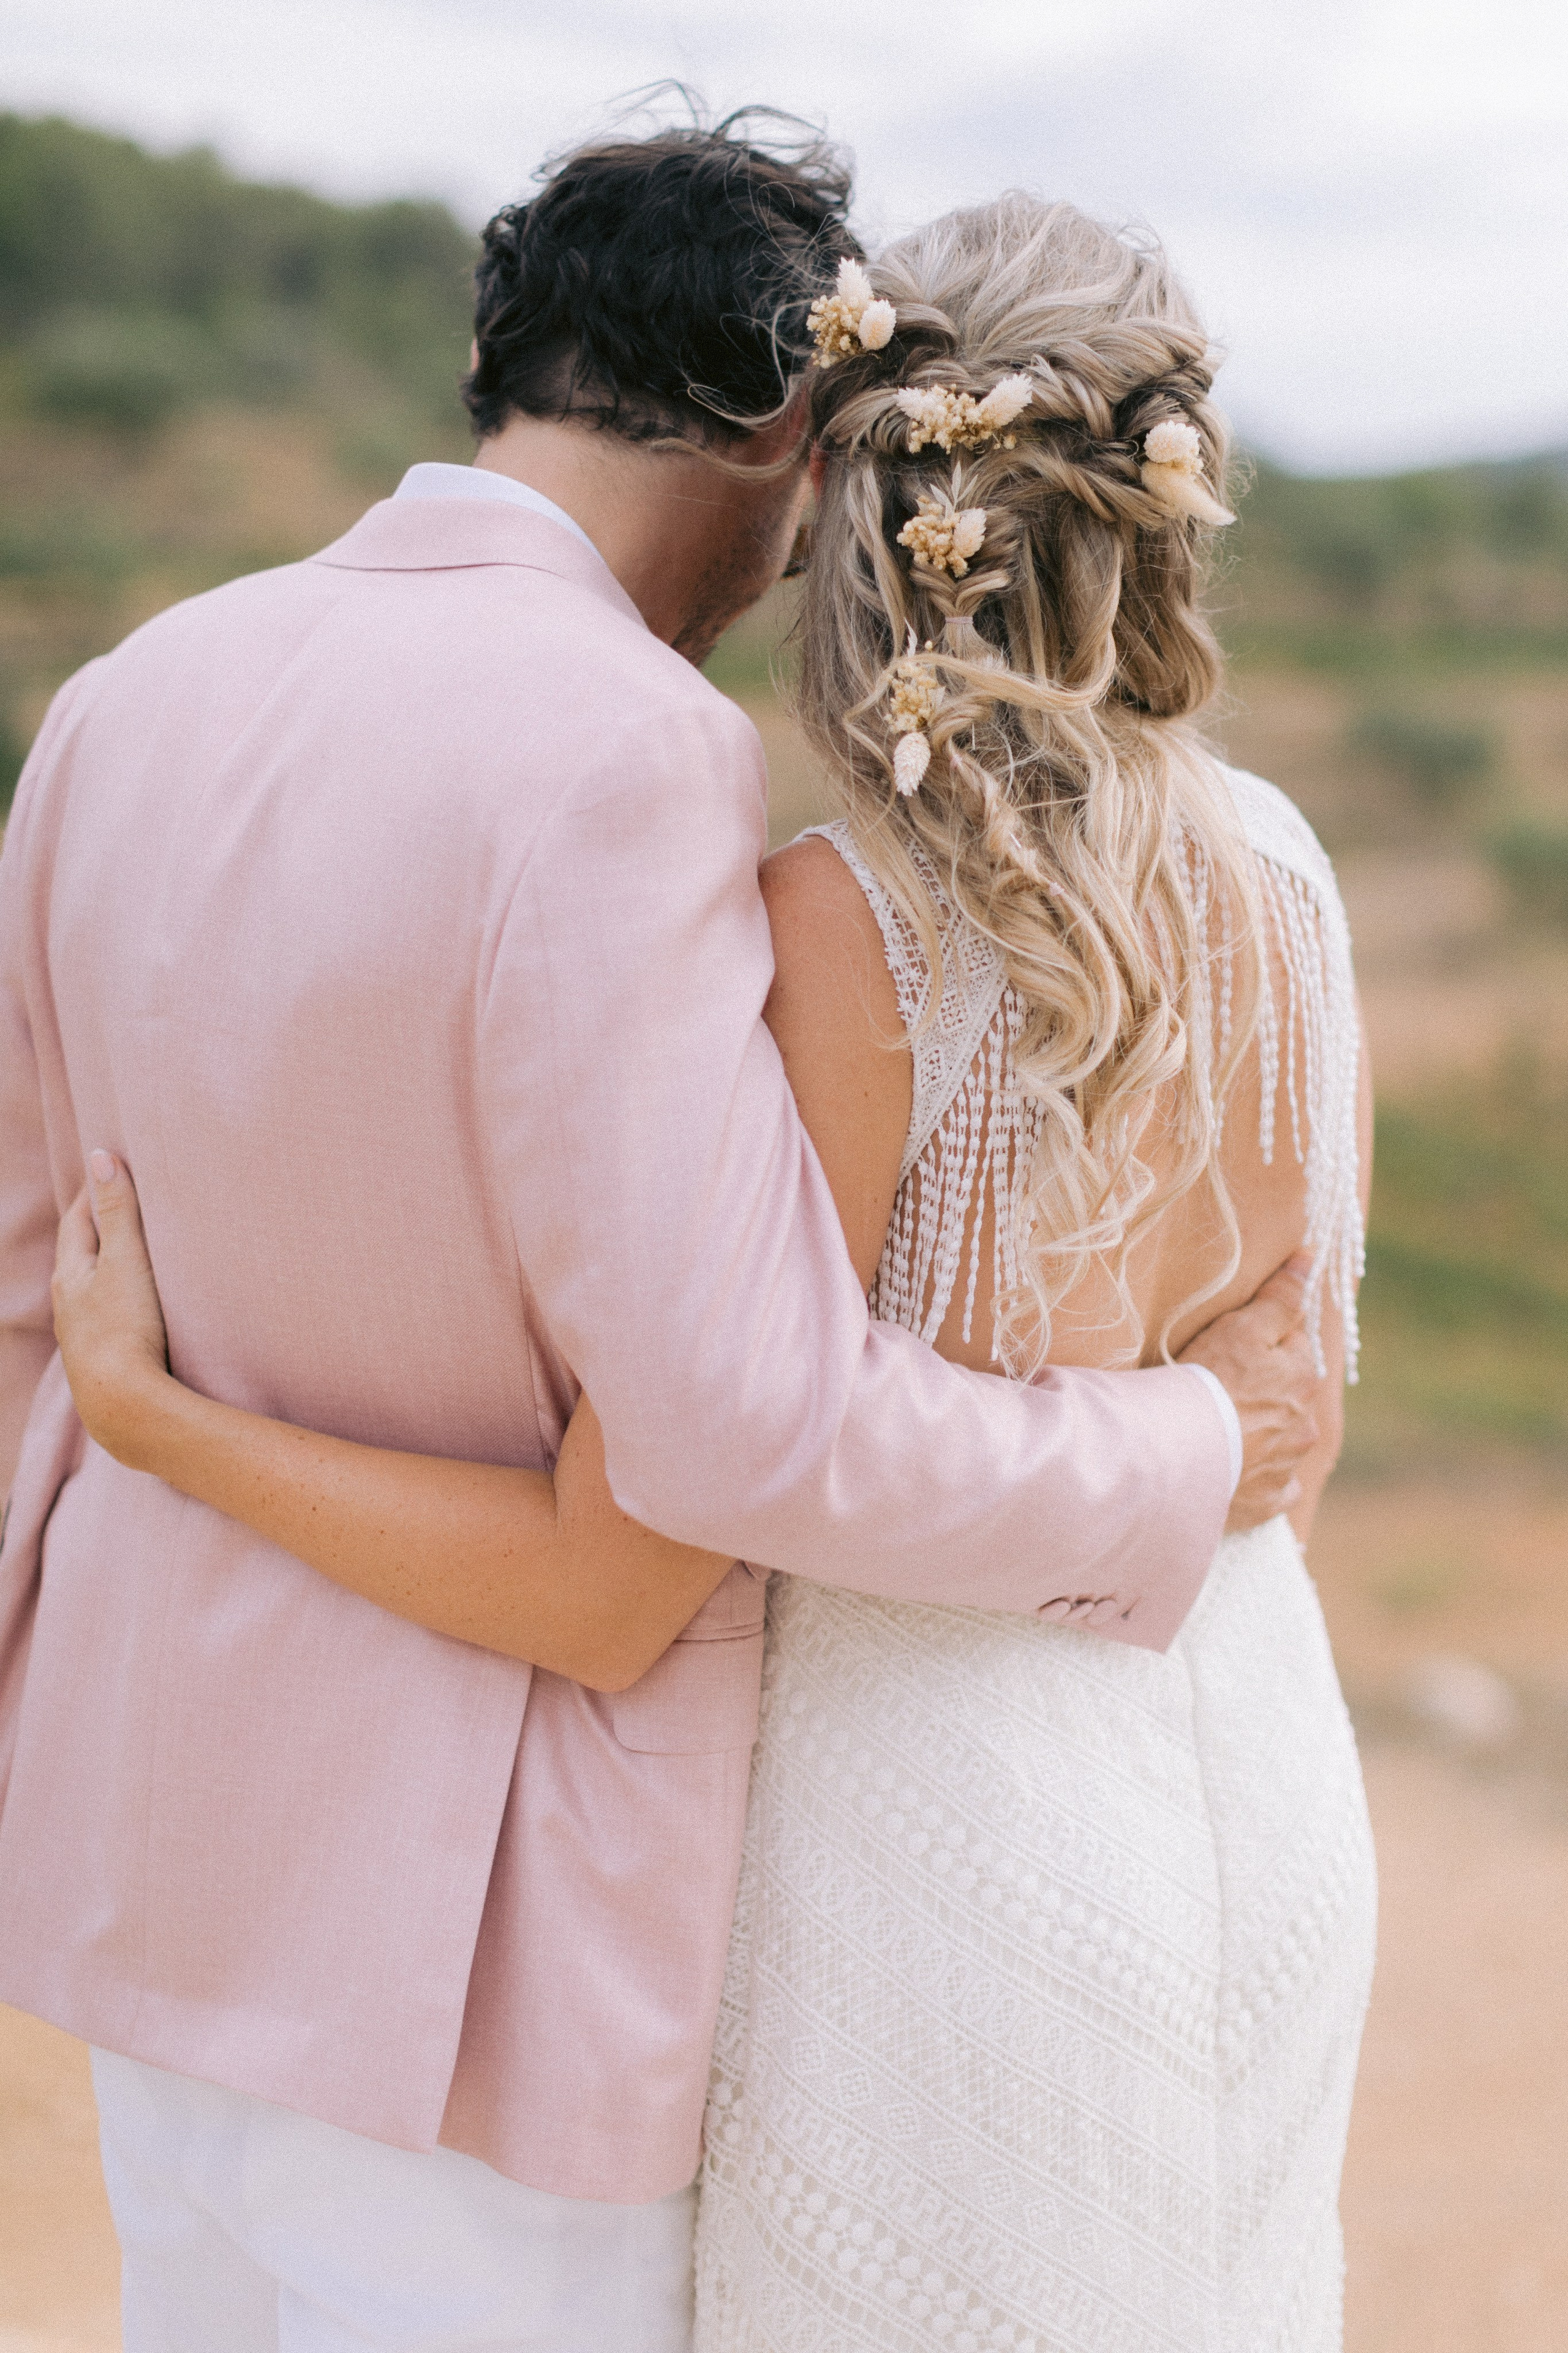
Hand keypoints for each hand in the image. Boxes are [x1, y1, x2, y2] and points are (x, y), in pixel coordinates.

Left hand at [52, 1152, 172, 1468]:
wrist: (123, 1404)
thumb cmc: (124, 1328)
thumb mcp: (125, 1260)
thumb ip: (118, 1210)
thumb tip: (100, 1156)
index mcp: (69, 1274)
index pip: (76, 1221)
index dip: (91, 1194)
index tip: (109, 1171)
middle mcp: (68, 1304)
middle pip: (78, 1254)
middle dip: (95, 1227)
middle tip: (117, 1204)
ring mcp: (82, 1334)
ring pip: (90, 1287)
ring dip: (106, 1266)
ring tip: (127, 1252)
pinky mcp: (102, 1359)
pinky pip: (105, 1315)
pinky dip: (117, 1297)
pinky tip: (133, 1307)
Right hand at [1177, 1252, 1320, 1532]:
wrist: (1179, 1455)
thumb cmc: (1207, 1382)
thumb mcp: (1241, 1327)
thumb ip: (1280, 1297)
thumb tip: (1312, 1258)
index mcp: (1302, 1377)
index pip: (1294, 1345)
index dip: (1264, 1340)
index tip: (1234, 1344)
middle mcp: (1305, 1424)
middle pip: (1290, 1396)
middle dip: (1268, 1391)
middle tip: (1223, 1388)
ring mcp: (1288, 1466)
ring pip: (1284, 1442)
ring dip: (1264, 1435)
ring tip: (1222, 1431)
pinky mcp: (1267, 1501)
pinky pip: (1275, 1489)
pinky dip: (1262, 1480)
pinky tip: (1238, 1474)